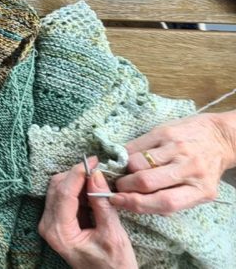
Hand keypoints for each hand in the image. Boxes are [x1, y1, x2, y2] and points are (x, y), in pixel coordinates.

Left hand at [39, 162, 137, 268]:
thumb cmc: (114, 265)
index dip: (78, 173)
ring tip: (98, 180)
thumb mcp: (113, 234)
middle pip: (56, 188)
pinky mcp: (57, 223)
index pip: (64, 193)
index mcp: (59, 232)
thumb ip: (102, 204)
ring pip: (58, 190)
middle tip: (98, 168)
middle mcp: (48, 226)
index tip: (93, 160)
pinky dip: (77, 191)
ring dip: (76, 181)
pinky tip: (92, 191)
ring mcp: (50, 224)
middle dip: (76, 175)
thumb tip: (96, 175)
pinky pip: (63, 199)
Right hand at [113, 113, 235, 214]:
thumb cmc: (204, 169)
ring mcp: (177, 149)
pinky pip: (135, 146)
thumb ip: (173, 200)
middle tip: (120, 187)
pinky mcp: (165, 132)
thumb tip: (137, 205)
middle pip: (146, 182)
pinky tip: (131, 158)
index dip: (136, 204)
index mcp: (201, 190)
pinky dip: (127, 155)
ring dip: (125, 171)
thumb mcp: (198, 191)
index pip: (165, 202)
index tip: (118, 201)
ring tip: (127, 173)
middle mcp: (190, 168)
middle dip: (125, 186)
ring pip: (137, 163)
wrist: (219, 137)